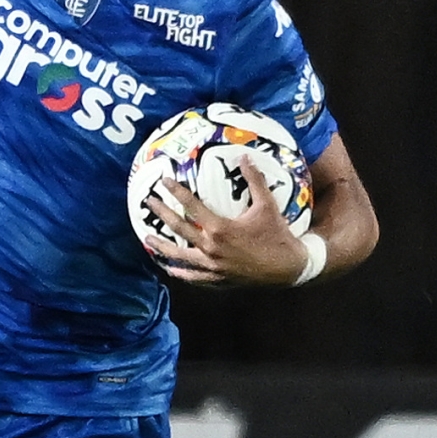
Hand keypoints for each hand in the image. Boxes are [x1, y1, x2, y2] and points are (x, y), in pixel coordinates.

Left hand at [142, 162, 312, 286]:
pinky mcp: (218, 280)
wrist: (288, 269)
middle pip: (178, 229)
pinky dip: (180, 273)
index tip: (164, 181)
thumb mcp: (267, 205)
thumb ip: (255, 181)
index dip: (176, 192)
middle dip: (162, 214)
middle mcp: (211, 249)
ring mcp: (212, 267)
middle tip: (149, 203)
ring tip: (148, 239)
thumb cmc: (277, 235)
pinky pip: (193, 277)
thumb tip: (244, 157)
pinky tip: (171, 269)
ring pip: (179, 257)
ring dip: (162, 247)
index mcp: (220, 229)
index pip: (191, 207)